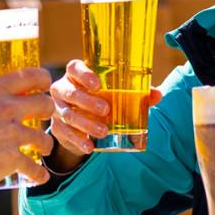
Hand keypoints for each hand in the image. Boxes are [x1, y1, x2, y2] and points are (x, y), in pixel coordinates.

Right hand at [0, 67, 53, 186]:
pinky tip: (39, 176)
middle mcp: (8, 110)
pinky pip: (35, 168)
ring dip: (45, 145)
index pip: (29, 76)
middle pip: (45, 104)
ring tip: (42, 150)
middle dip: (48, 111)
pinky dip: (38, 174)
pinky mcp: (13, 159)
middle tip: (44, 117)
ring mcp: (13, 135)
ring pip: (45, 138)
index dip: (42, 79)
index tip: (45, 85)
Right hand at [42, 60, 161, 173]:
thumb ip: (136, 93)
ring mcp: (57, 108)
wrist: (80, 125)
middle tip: (106, 110)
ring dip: (85, 123)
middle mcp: (63, 88)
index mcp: (76, 75)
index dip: (84, 74)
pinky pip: (64, 133)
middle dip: (87, 101)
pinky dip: (78, 140)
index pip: (74, 67)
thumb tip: (157, 94)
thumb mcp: (116, 95)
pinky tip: (90, 146)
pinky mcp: (56, 127)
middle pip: (69, 91)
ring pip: (67, 114)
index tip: (98, 84)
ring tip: (103, 131)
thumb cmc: (100, 101)